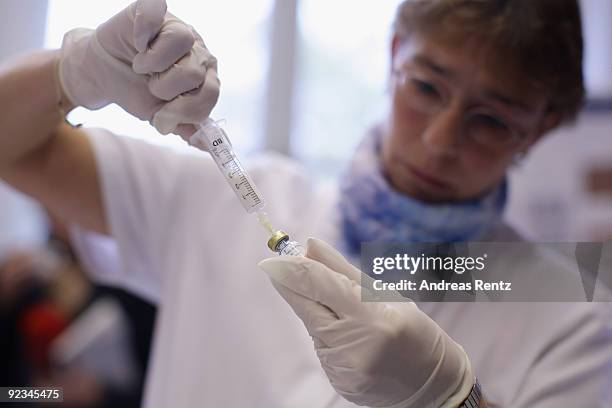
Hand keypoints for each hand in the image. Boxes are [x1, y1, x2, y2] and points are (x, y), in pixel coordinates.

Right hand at [58, 0, 218, 135]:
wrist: (103, 73)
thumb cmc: (137, 92)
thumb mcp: (160, 116)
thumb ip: (184, 127)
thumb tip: (206, 145)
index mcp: (205, 78)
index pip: (210, 94)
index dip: (185, 109)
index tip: (162, 114)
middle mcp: (198, 51)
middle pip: (194, 73)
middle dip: (164, 88)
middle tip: (150, 84)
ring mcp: (179, 28)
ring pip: (183, 41)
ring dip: (154, 63)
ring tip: (142, 66)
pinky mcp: (156, 11)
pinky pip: (158, 12)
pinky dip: (145, 31)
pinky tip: (138, 42)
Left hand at [258, 238, 473, 407]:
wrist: (431, 385)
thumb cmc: (414, 331)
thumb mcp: (387, 294)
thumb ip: (343, 270)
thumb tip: (309, 246)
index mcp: (375, 318)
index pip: (321, 286)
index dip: (292, 269)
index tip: (272, 257)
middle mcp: (357, 346)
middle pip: (307, 306)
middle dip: (290, 284)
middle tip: (276, 265)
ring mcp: (345, 368)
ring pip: (314, 326)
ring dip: (316, 310)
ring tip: (344, 312)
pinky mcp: (338, 382)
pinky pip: (322, 347)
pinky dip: (327, 334)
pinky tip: (348, 336)